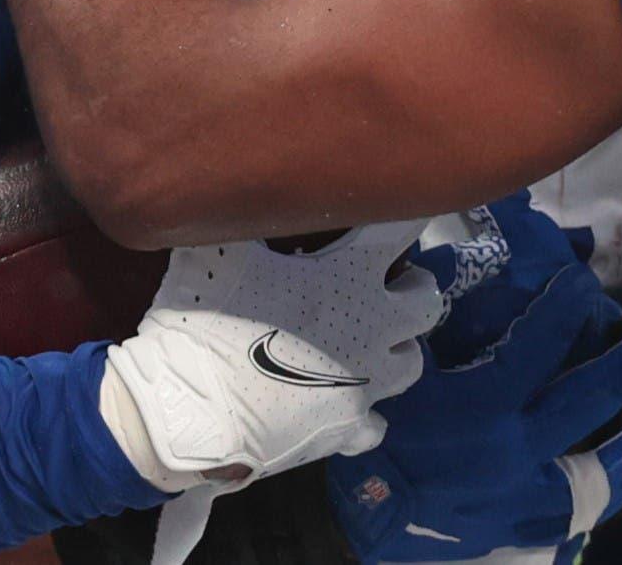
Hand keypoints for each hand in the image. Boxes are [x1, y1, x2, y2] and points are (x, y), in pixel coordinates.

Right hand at [101, 222, 441, 495]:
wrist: (195, 409)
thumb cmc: (210, 323)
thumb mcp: (219, 253)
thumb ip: (243, 223)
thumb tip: (237, 193)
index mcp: (351, 276)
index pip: (398, 231)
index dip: (401, 214)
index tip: (396, 208)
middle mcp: (374, 328)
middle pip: (426, 303)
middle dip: (413, 289)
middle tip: (390, 285)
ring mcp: (367, 384)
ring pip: (411, 364)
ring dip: (397, 350)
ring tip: (373, 344)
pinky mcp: (350, 430)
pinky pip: (376, 424)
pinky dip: (364, 415)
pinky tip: (344, 406)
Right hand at [327, 199, 621, 559]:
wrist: (350, 511)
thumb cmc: (372, 425)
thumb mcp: (393, 361)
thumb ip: (431, 308)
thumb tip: (463, 252)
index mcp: (479, 406)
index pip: (541, 343)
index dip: (567, 305)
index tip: (582, 282)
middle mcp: (511, 453)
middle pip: (590, 399)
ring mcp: (518, 499)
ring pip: (598, 470)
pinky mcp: (512, 529)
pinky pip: (569, 514)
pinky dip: (598, 491)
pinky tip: (621, 471)